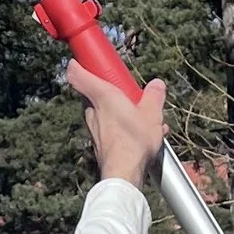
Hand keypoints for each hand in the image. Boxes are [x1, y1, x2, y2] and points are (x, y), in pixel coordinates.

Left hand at [66, 60, 166, 191]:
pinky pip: (108, 127)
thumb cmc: (134, 140)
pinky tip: (143, 135)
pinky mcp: (98, 142)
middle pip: (93, 93)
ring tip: (143, 118)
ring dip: (118, 110)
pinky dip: (122, 127)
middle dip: (109, 90)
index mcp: (101, 95)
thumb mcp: (152, 113)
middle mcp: (92, 110)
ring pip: (102, 111)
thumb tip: (157, 85)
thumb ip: (154, 96)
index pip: (76, 75)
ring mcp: (93, 128)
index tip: (79, 60)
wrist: (123, 173)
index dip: (76, 65)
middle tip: (126, 91)